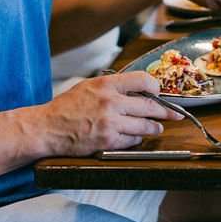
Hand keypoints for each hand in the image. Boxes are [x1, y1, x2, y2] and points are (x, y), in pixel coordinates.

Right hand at [40, 72, 181, 155]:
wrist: (46, 128)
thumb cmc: (66, 107)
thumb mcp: (89, 85)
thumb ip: (113, 85)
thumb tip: (136, 87)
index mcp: (107, 84)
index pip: (143, 80)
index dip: (155, 86)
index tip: (159, 92)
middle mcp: (111, 102)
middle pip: (150, 105)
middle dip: (165, 111)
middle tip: (174, 114)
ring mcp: (111, 123)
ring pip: (145, 125)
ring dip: (154, 128)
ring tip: (158, 128)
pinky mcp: (108, 141)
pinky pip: (132, 140)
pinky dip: (136, 139)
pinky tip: (136, 137)